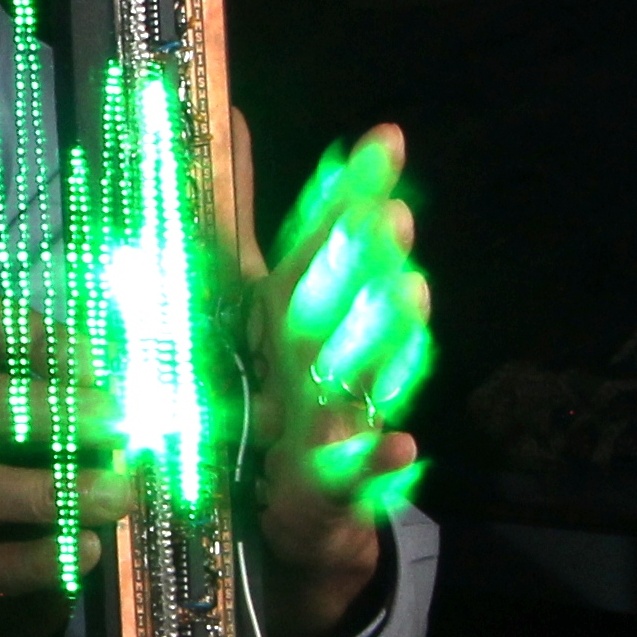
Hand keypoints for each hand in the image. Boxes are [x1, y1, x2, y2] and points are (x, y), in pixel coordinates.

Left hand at [232, 114, 428, 636]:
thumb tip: (228, 123)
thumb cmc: (271, 393)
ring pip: (362, 372)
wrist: (297, 513)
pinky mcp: (336, 485)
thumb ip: (234, 214)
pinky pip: (357, 472)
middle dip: (367, 256)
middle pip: (347, 299)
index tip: (383, 138)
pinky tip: (399, 441)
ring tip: (407, 294)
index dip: (351, 193)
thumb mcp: (239, 303)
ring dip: (384, 338)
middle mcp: (328, 357)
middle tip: (388, 208)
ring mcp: (339, 419)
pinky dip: (377, 459)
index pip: (324, 244)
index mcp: (298, 312)